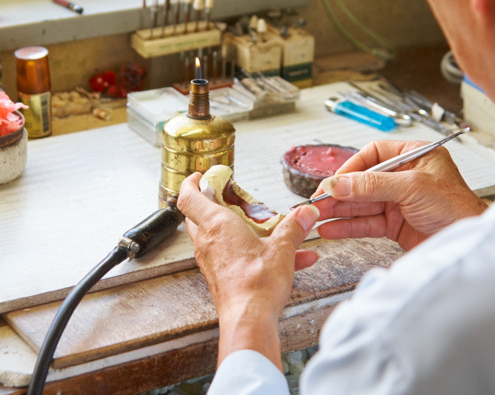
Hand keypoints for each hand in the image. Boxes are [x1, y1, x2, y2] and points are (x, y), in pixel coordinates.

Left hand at [177, 172, 320, 366]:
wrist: (249, 319)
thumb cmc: (256, 284)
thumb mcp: (281, 249)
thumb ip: (293, 227)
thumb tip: (306, 213)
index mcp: (217, 225)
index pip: (188, 196)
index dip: (191, 182)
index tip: (201, 175)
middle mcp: (208, 241)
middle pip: (197, 214)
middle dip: (211, 202)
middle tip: (229, 196)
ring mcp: (211, 260)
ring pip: (213, 235)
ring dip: (232, 226)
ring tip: (262, 226)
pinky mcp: (219, 276)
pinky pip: (230, 256)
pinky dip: (249, 251)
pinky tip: (286, 259)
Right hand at [313, 139, 487, 250]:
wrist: (471, 242)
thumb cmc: (458, 208)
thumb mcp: (413, 187)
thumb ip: (373, 185)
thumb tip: (341, 183)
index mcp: (414, 156)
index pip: (374, 154)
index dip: (352, 167)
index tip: (335, 181)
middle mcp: (405, 177)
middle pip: (363, 181)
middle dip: (340, 192)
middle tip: (319, 201)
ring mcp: (399, 202)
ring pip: (361, 203)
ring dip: (339, 210)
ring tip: (318, 216)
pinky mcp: (396, 225)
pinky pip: (366, 223)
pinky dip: (348, 226)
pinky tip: (332, 228)